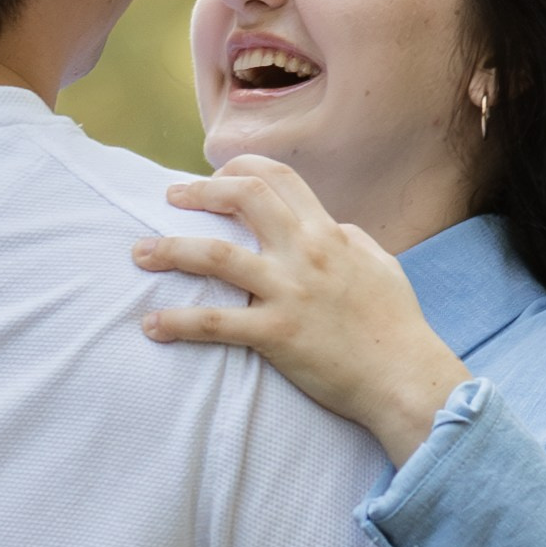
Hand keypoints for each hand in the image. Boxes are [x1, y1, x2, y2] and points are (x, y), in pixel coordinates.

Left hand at [131, 156, 471, 465]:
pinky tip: (152, 324)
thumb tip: (332, 227)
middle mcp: (306, 253)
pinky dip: (178, 321)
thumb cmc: (397, 325)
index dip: (240, 168)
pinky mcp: (276, 334)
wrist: (405, 378)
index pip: (279, 178)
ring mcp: (289, 292)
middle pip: (244, 197)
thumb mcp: (381, 266)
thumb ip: (350, 241)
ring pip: (216, 255)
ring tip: (140, 253)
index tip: (215, 177)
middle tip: (169, 197)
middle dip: (199, 191)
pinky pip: (215, 323)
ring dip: (170, 250)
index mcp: (328, 233)